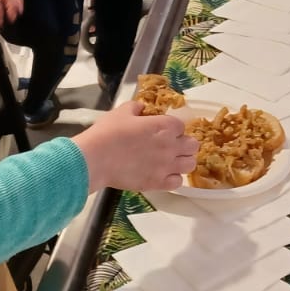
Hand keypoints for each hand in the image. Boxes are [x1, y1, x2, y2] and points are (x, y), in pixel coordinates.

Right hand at [72, 100, 198, 191]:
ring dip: (183, 161)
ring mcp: (166, 166)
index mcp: (164, 125)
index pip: (181, 126)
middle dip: (184, 144)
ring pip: (190, 164)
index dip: (173, 129)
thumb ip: (136, 107)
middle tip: (171, 146)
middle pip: (193, 145)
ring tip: (170, 161)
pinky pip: (178, 182)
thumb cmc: (109, 132)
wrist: (96, 159)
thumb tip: (141, 108)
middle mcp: (171, 145)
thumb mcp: (122, 112)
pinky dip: (173, 178)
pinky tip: (163, 174)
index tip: (164, 131)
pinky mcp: (158, 183)